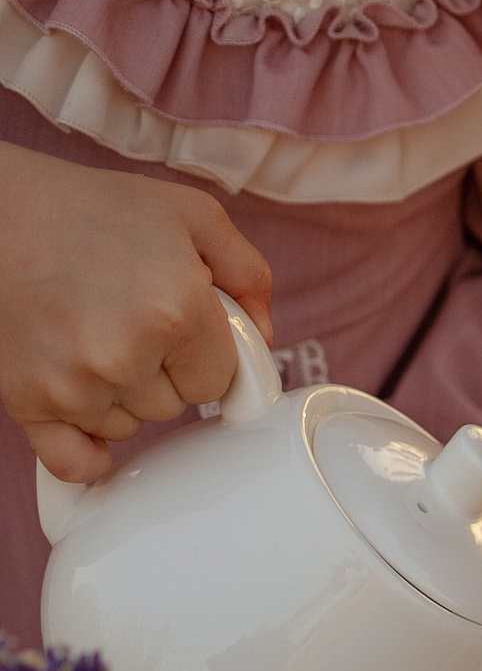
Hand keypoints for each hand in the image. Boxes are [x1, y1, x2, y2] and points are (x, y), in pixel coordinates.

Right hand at [0, 142, 274, 482]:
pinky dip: (85, 454)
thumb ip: (248, 275)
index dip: (202, 354)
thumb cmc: (85, 207)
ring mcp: (73, 384)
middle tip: (123, 320)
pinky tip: (86, 425)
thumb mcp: (189, 215)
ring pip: (129, 427)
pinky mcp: (26, 401)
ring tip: (88, 338)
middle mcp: (125, 354)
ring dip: (119, 397)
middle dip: (160, 371)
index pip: (219, 380)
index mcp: (176, 310)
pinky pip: (75, 463)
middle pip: (175, 406)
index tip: (178, 327)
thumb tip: (266, 338)